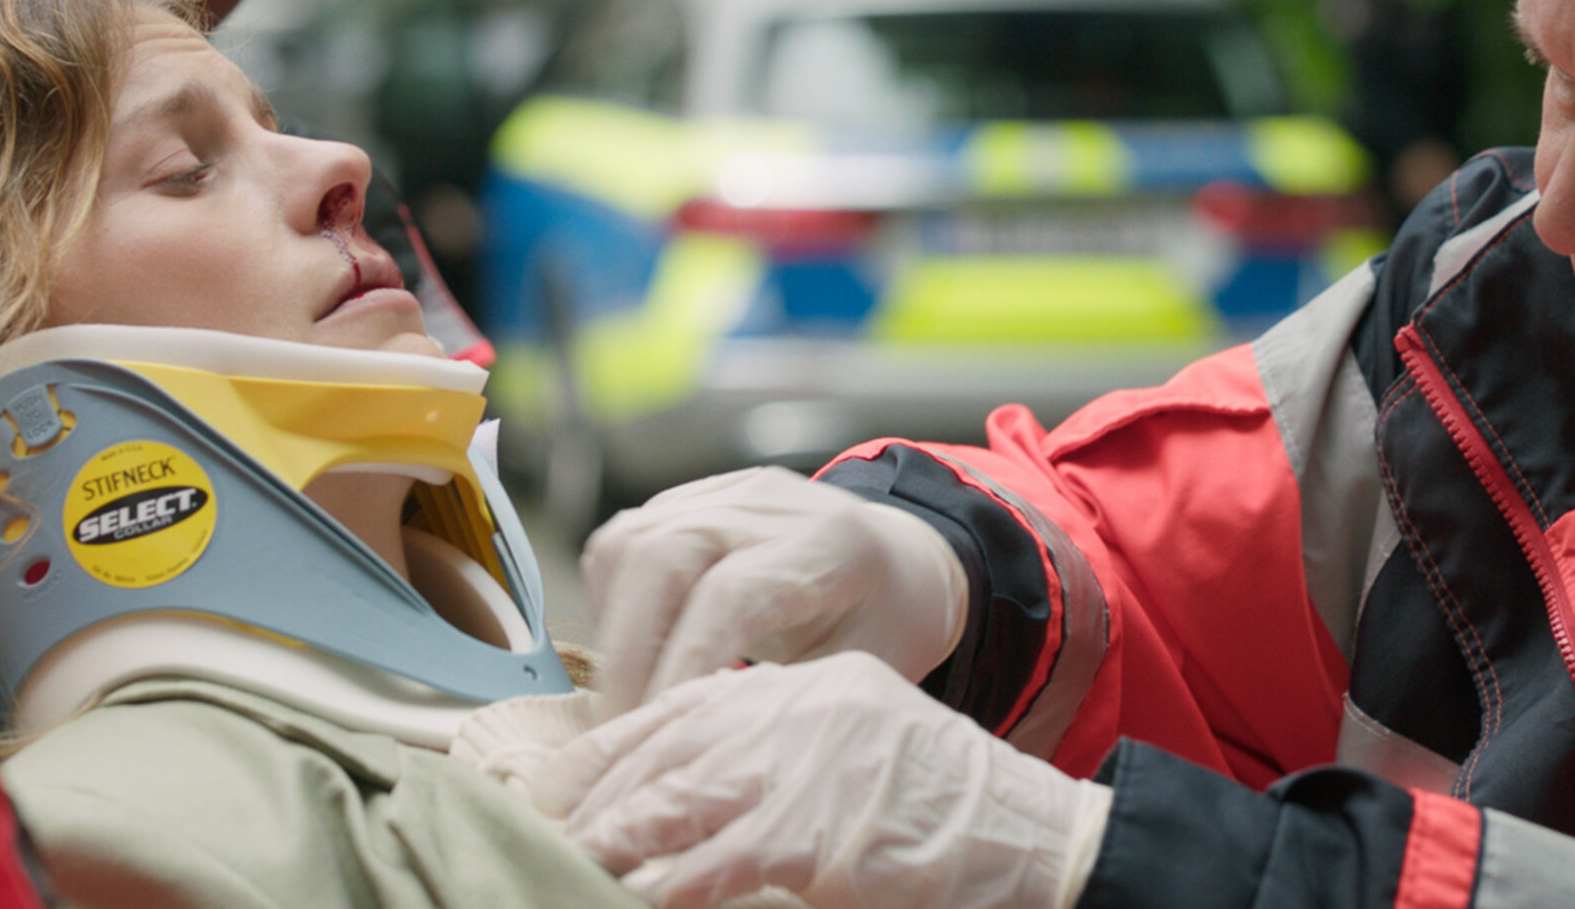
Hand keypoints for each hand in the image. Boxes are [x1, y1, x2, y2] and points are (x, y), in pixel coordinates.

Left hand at [533, 654, 1110, 908]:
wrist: (1036, 839)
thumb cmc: (950, 815)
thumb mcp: (859, 754)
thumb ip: (783, 762)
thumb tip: (692, 809)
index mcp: (807, 687)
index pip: (684, 704)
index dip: (613, 746)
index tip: (560, 779)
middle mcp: (797, 709)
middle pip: (663, 745)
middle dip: (594, 792)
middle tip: (538, 825)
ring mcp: (803, 766)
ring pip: (672, 799)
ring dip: (610, 840)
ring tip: (563, 862)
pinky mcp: (811, 832)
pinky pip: (711, 863)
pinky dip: (662, 886)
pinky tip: (629, 898)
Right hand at [582, 467, 966, 713]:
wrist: (898, 559)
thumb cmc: (886, 625)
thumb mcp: (863, 673)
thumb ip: (788, 703)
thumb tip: (703, 754)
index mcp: (828, 545)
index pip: (729, 596)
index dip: (681, 668)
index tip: (655, 736)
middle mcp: (768, 503)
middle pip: (660, 555)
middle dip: (626, 654)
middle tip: (618, 733)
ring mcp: (722, 493)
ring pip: (627, 544)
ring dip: (612, 628)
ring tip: (624, 698)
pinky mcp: (687, 499)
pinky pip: (622, 543)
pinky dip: (613, 603)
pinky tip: (634, 653)